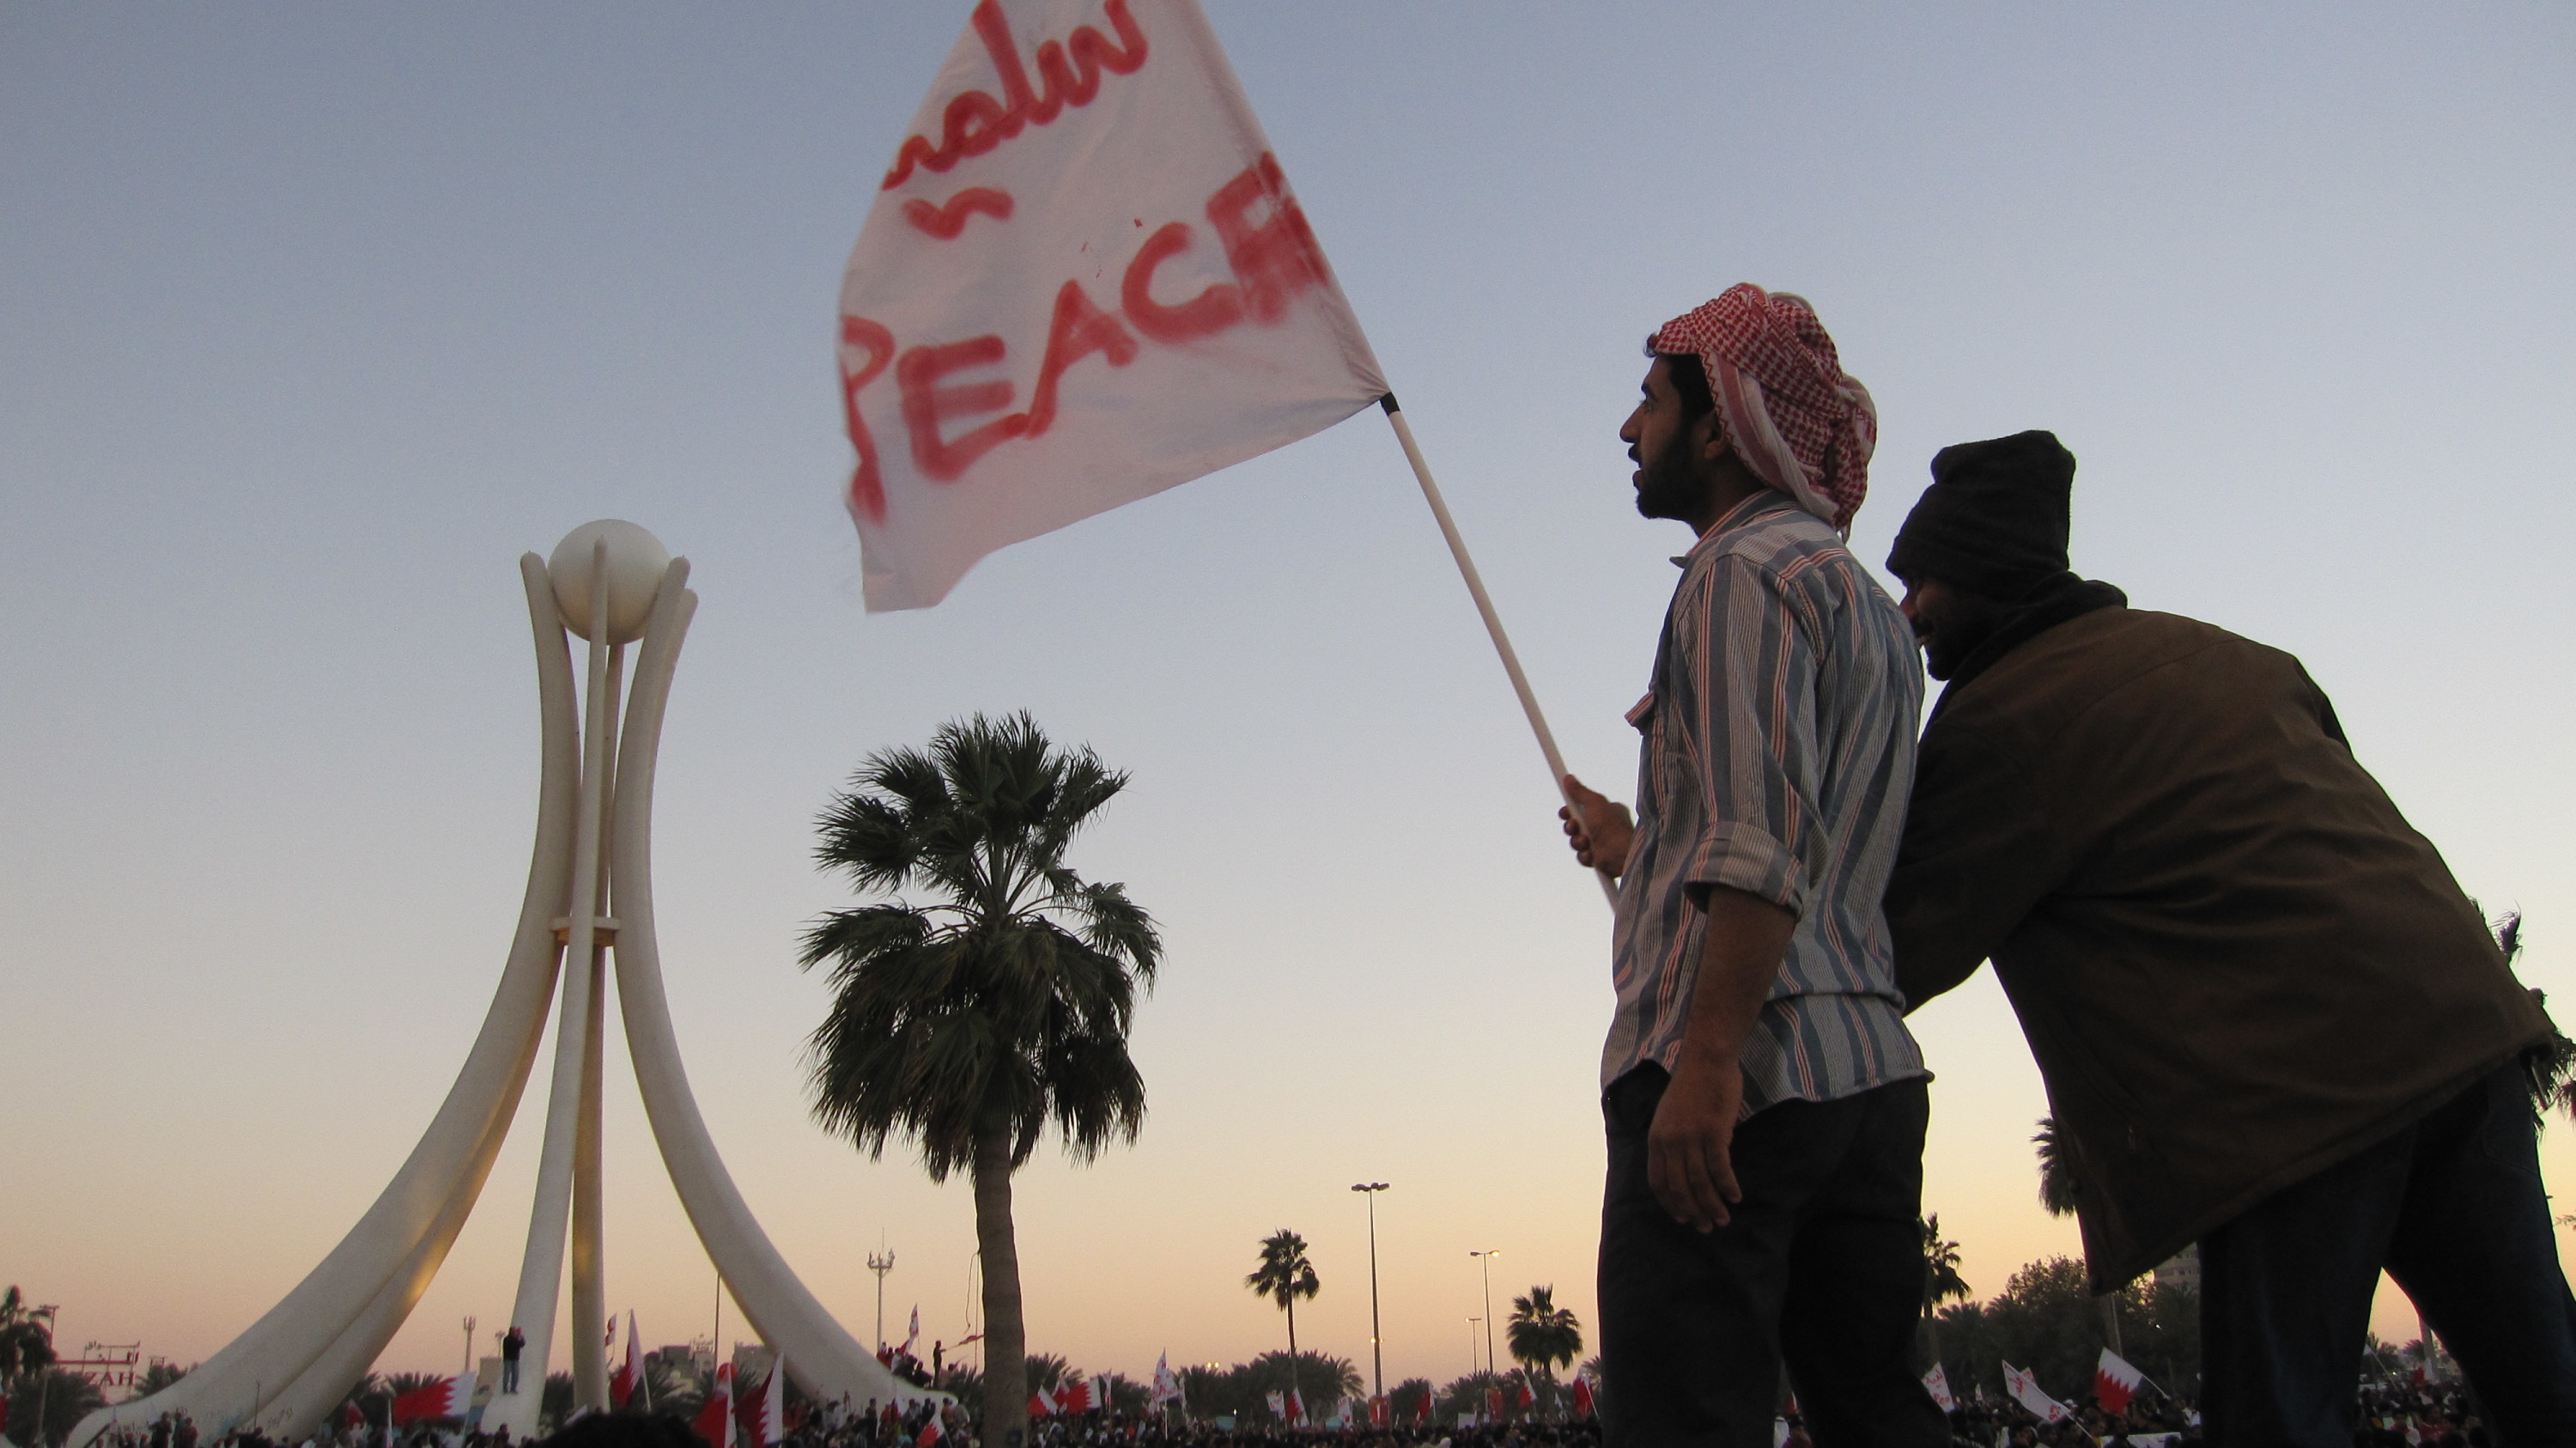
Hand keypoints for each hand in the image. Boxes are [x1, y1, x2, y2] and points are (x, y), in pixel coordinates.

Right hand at [1559, 774, 1634, 877]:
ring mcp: (1602, 843)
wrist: (1621, 856)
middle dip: (1572, 827)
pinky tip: (1591, 855)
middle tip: (1573, 827)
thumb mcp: (1594, 803)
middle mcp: (1606, 826)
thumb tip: (1568, 778)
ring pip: (1578, 841)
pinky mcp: (1599, 859)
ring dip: (1578, 841)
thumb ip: (1580, 792)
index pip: (1585, 806)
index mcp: (1608, 811)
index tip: (1563, 811)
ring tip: (1585, 842)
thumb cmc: (1612, 828)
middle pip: (1578, 824)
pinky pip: (1583, 856)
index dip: (1571, 809)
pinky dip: (1584, 855)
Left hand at [1647, 1049, 1744, 1230]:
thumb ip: (1672, 1142)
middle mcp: (1670, 1142)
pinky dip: (1727, 1186)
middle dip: (1693, 1212)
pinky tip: (1736, 1197)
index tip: (1683, 1218)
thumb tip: (1683, 1170)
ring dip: (1712, 1205)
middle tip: (1706, 1227)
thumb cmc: (1691, 1087)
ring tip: (1723, 1219)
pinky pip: (1720, 1168)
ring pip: (1700, 1183)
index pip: (1658, 1182)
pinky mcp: (1714, 1132)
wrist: (1706, 1060)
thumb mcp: (1669, 1117)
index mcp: (1656, 1139)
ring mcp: (1691, 1138)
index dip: (1670, 1204)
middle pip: (1680, 1188)